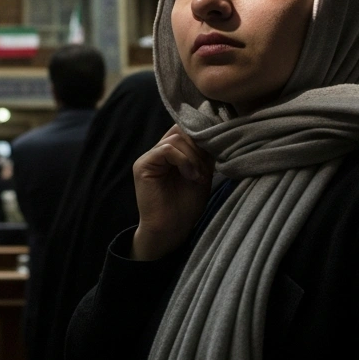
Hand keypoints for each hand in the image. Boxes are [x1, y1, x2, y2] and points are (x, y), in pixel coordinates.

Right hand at [131, 125, 214, 260]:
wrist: (171, 230)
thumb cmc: (186, 206)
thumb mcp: (201, 174)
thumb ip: (203, 154)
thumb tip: (214, 133)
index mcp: (172, 152)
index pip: (185, 129)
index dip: (201, 136)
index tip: (215, 150)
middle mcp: (158, 151)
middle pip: (182, 131)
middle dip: (199, 147)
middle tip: (206, 169)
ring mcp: (149, 157)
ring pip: (176, 139)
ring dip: (192, 156)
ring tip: (197, 176)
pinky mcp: (143, 165)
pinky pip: (166, 149)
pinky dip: (183, 160)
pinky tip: (190, 175)